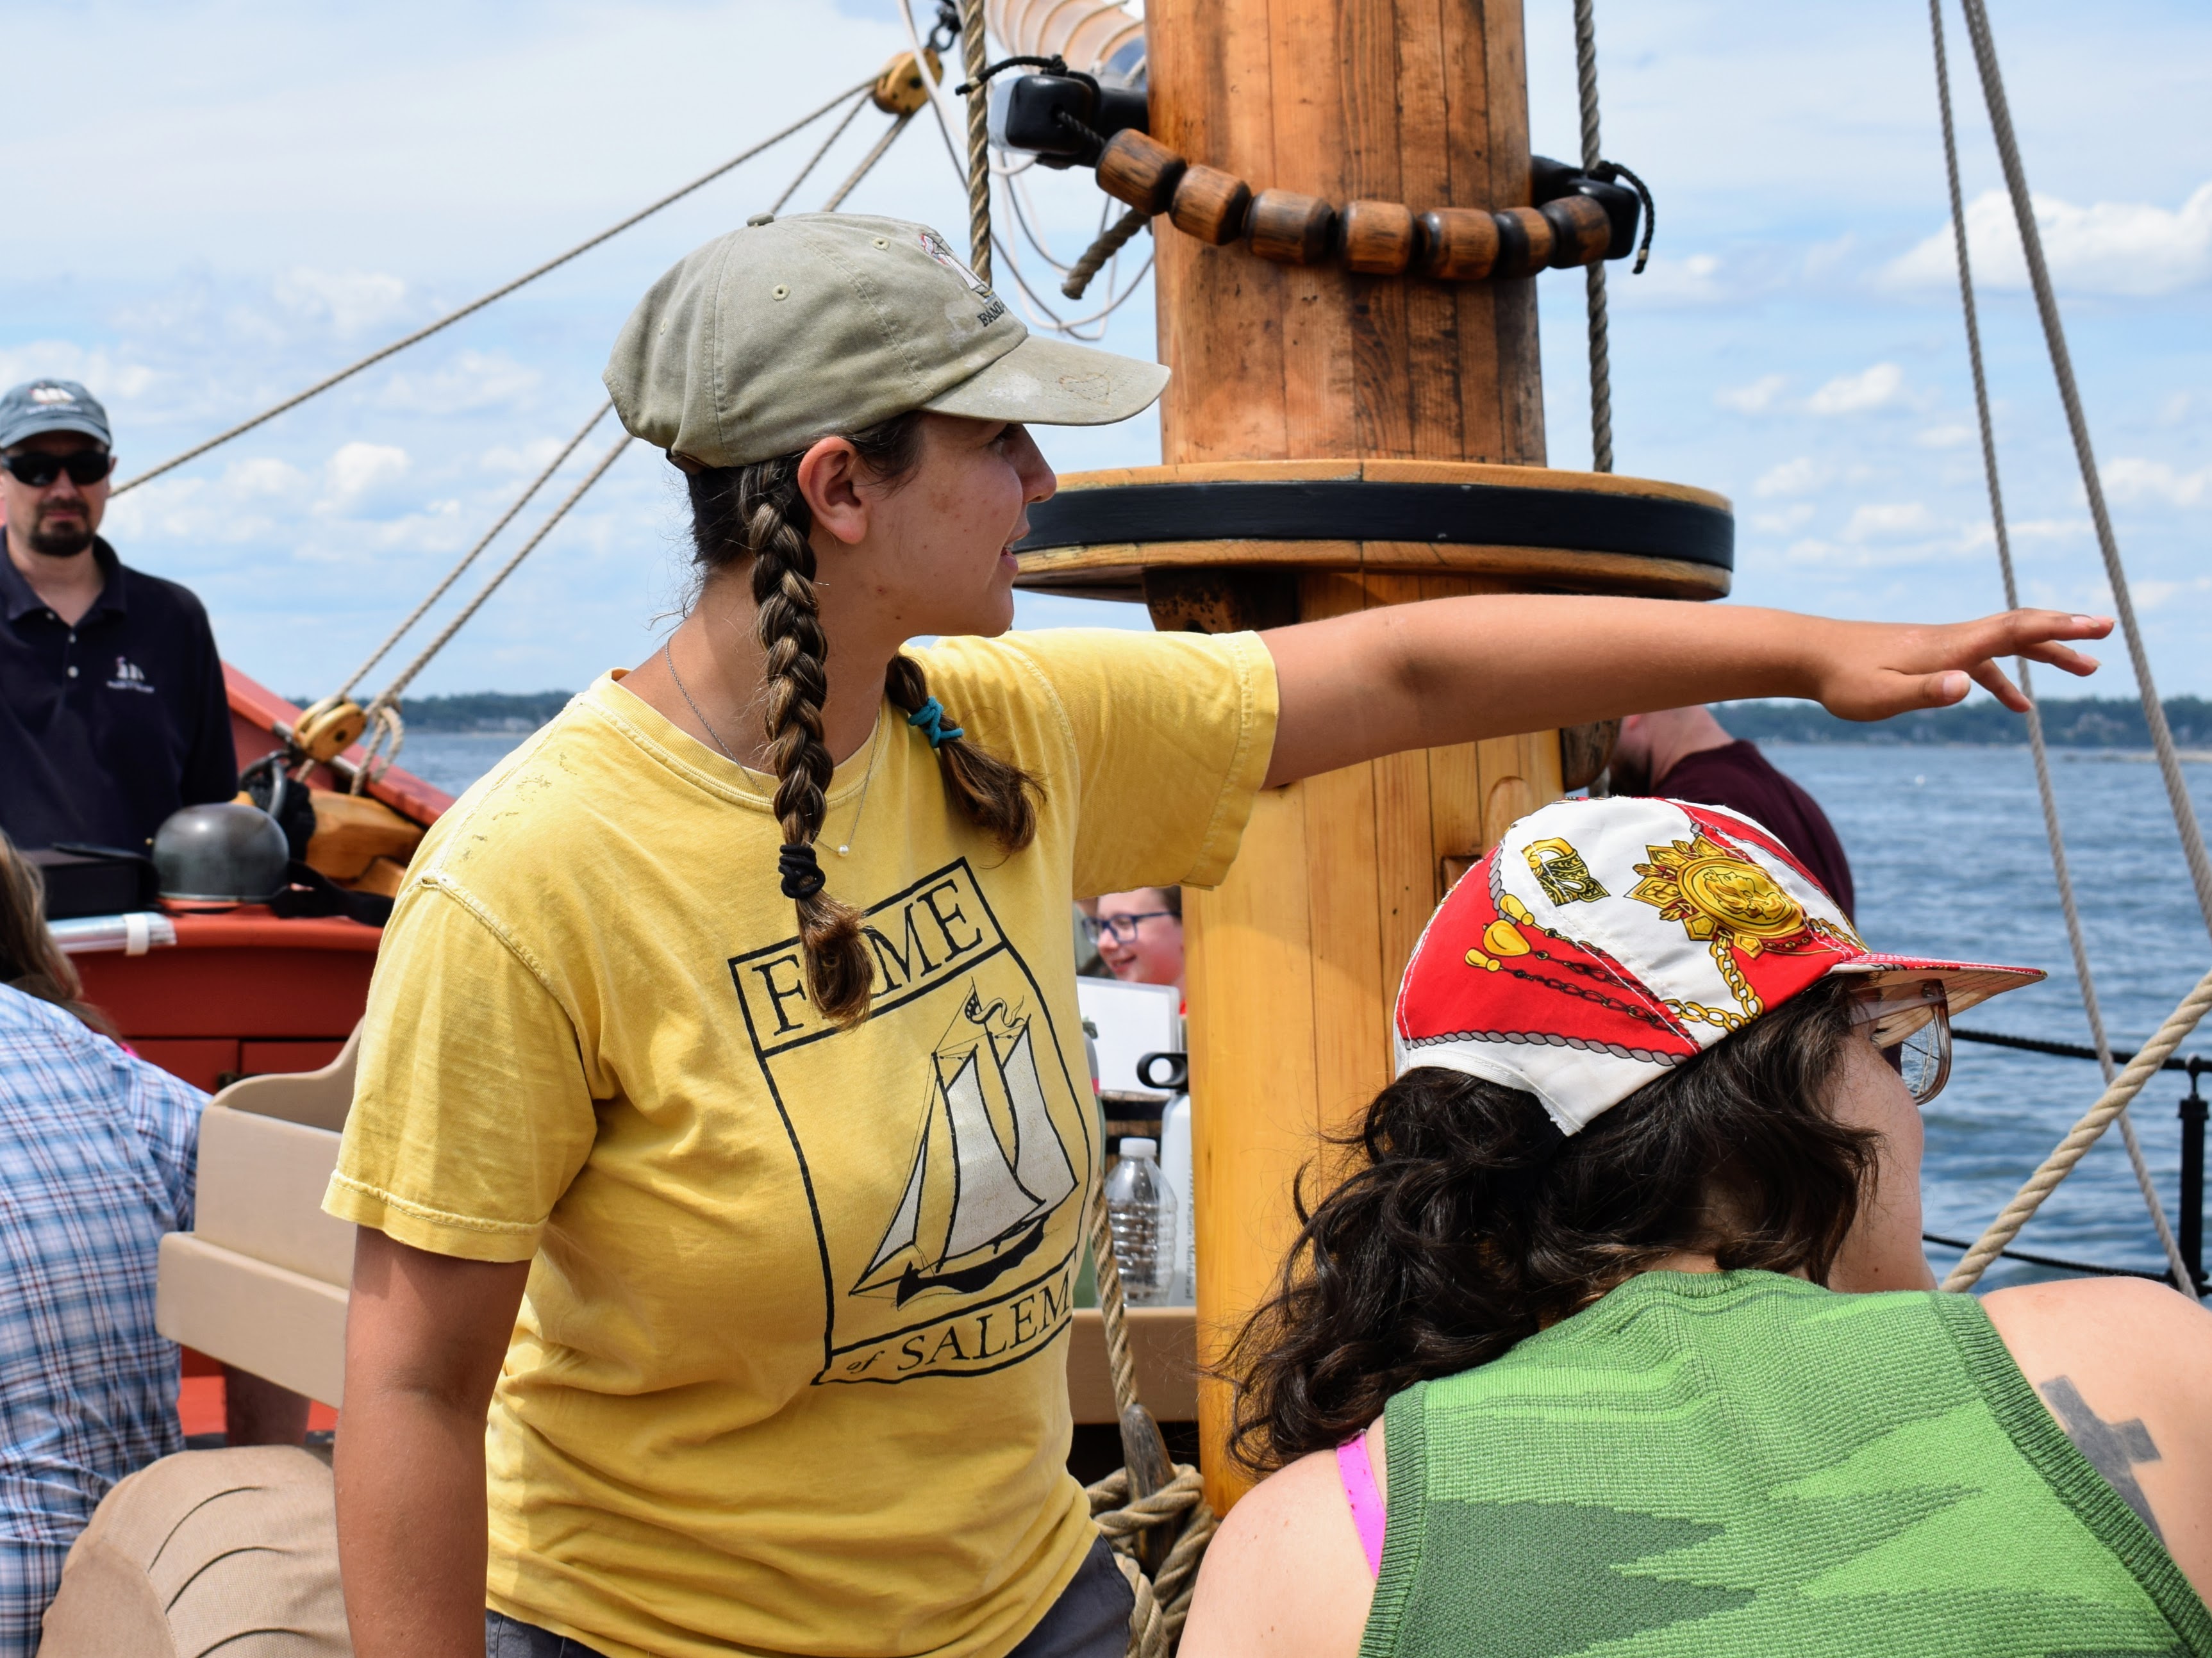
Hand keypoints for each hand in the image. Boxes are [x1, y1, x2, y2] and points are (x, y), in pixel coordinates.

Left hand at [1804, 609, 2110, 720]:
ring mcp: (1942, 645)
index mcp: (1950, 647)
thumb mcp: (1883, 695)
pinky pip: (1980, 662)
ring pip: (2005, 644)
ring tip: (2085, 669)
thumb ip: (1926, 691)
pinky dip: (2005, 677)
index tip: (2100, 625)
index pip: (2015, 630)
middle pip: (2020, 630)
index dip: (2060, 627)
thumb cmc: (1842, 679)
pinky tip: (2015, 703)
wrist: (1809, 654)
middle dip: (2065, 633)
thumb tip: (1969, 685)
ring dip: (2044, 654)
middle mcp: (1951, 639)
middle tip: (2106, 637)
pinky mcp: (1928, 656)